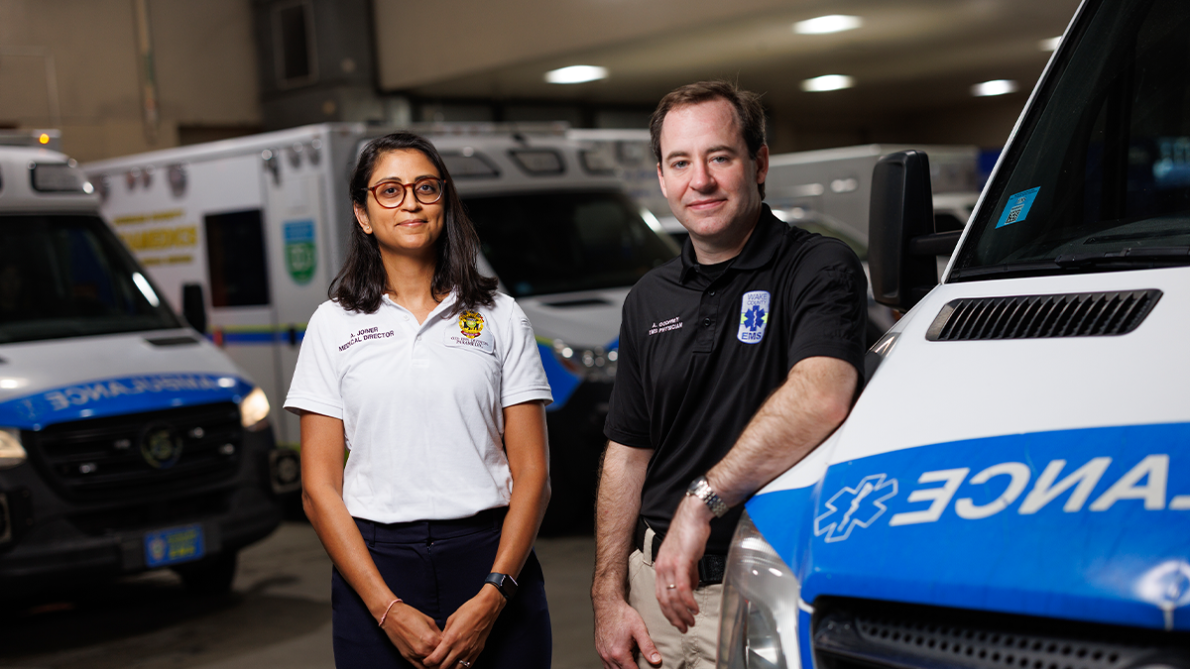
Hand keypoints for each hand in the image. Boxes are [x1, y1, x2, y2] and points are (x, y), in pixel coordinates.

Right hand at [381, 602, 443, 668]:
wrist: (392, 615)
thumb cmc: (411, 615)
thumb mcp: (430, 621)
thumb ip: (439, 634)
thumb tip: (445, 641)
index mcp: (432, 640)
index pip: (446, 650)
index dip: (449, 649)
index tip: (452, 648)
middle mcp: (423, 650)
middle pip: (439, 660)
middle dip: (443, 657)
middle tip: (447, 655)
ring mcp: (414, 655)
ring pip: (430, 666)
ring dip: (435, 663)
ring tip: (439, 659)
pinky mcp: (407, 657)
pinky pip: (419, 667)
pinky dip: (426, 667)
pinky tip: (429, 664)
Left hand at [423, 585, 503, 667]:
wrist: (486, 609)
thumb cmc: (468, 610)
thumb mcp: (450, 620)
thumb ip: (444, 635)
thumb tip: (439, 644)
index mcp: (450, 639)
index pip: (435, 659)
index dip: (428, 662)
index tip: (426, 661)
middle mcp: (460, 648)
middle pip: (444, 667)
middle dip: (436, 667)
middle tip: (433, 664)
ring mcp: (469, 651)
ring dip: (448, 668)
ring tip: (445, 665)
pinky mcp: (477, 651)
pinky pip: (467, 666)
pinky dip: (460, 667)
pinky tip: (456, 664)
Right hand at [594, 596, 661, 667]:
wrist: (607, 605)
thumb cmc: (623, 615)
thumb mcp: (639, 629)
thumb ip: (648, 647)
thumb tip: (657, 661)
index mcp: (619, 653)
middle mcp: (608, 656)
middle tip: (640, 665)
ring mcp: (602, 653)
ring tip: (632, 662)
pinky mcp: (599, 650)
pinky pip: (606, 665)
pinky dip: (615, 666)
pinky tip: (623, 659)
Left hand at [653, 495, 711, 632]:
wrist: (693, 516)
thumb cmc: (690, 533)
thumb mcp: (686, 557)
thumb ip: (688, 573)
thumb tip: (691, 588)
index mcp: (661, 567)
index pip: (661, 596)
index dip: (668, 612)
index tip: (677, 622)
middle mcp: (662, 568)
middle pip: (665, 600)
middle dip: (674, 617)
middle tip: (684, 627)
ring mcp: (670, 565)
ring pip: (673, 596)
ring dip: (682, 612)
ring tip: (691, 621)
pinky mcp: (681, 561)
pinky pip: (682, 587)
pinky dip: (688, 601)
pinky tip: (694, 608)